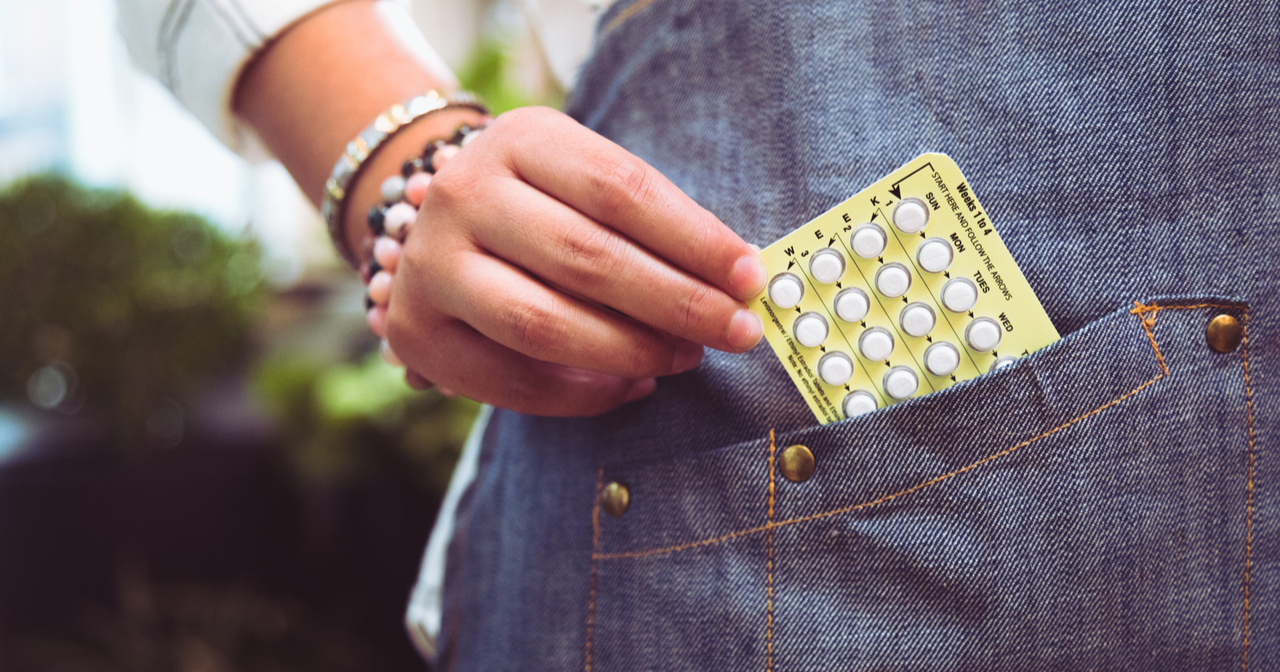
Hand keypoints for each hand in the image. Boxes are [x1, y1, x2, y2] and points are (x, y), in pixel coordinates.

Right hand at [384, 107, 766, 415]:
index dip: (694, 238)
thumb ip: (651, 225)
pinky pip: (515, 381)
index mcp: (518, 139)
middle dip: (677, 303)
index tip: (751, 277)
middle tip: (737, 330)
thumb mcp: (583, 183)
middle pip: (587, 258)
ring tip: (686, 357)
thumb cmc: (541, 207)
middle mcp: (462, 194)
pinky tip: (634, 384)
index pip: (619, 189)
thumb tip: (738, 280)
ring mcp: (430, 266)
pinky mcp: (416, 334)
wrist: (433, 228)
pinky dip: (587, 393)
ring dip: (633, 351)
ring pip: (544, 325)